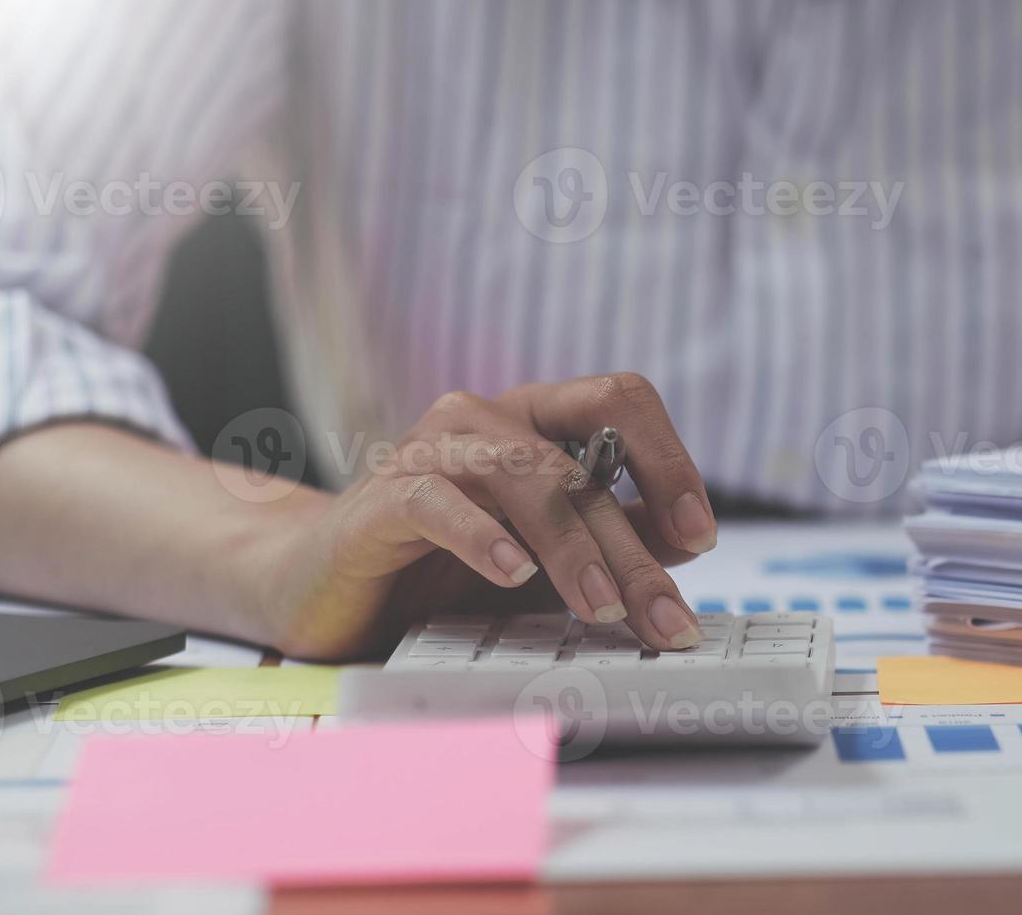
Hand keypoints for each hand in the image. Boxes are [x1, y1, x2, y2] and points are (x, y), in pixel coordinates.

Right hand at [244, 372, 717, 659]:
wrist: (321, 591)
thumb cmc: (438, 573)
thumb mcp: (547, 565)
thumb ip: (614, 544)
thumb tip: (685, 544)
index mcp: (534, 421)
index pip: (620, 401)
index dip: (669, 460)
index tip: (700, 536)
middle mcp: (485, 420)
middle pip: (581, 466)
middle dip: (634, 551)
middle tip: (665, 619)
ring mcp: (430, 450)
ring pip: (523, 478)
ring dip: (573, 547)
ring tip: (600, 609)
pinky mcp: (380, 497)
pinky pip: (438, 503)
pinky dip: (481, 538)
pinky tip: (512, 576)